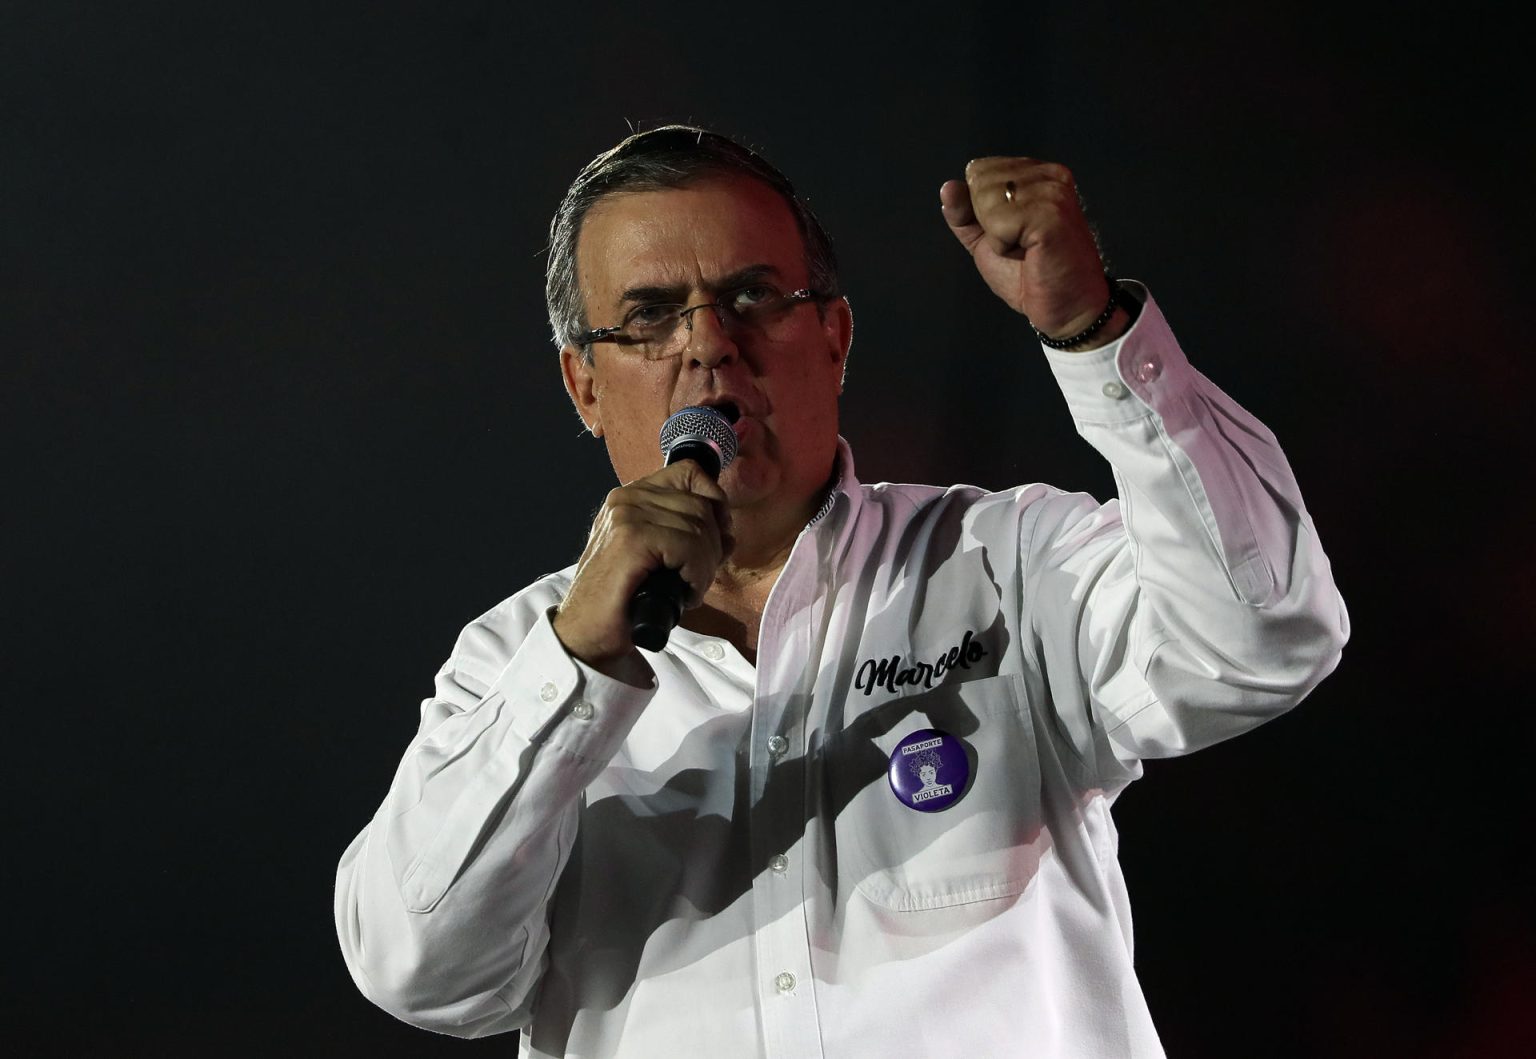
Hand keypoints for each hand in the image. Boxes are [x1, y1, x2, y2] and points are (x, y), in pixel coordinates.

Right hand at [554, 459, 732, 681]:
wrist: (585, 633)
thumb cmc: (621, 601)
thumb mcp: (655, 557)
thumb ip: (684, 536)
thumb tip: (728, 533)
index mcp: (631, 497)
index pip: (689, 472)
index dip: (714, 501)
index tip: (717, 537)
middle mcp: (626, 498)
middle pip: (700, 504)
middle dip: (714, 545)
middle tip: (700, 577)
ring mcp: (627, 515)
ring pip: (699, 527)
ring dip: (706, 566)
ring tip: (690, 589)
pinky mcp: (631, 538)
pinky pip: (689, 546)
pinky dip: (697, 574)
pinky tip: (685, 594)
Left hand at [941, 157, 1125, 343]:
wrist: (1065, 307)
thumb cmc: (1030, 274)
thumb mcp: (986, 239)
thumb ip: (964, 213)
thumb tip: (948, 188)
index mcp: (1035, 173)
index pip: (978, 170)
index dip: (980, 209)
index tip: (1012, 231)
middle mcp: (1048, 175)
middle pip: (979, 181)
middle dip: (988, 222)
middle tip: (1021, 243)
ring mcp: (1052, 191)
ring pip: (986, 199)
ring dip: (997, 235)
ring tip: (1027, 248)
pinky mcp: (1051, 213)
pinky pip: (998, 222)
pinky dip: (1004, 246)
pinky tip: (1030, 253)